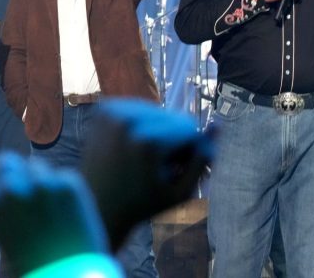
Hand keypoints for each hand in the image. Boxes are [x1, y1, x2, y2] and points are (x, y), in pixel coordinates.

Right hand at [0, 153, 108, 275]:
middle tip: (25, 186)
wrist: (68, 274)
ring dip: (38, 177)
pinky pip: (61, 174)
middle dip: (14, 171)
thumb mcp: (1, 234)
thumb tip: (0, 186)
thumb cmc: (30, 263)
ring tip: (47, 202)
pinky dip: (62, 186)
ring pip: (36, 165)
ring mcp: (42, 182)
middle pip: (8, 160)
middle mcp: (12, 187)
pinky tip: (65, 207)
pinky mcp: (69, 182)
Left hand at [81, 99, 213, 250]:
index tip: (178, 169)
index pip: (188, 130)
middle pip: (173, 118)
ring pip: (157, 111)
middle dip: (175, 139)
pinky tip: (133, 146)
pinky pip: (138, 109)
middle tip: (161, 165)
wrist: (95, 204)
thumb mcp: (180, 192)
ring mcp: (113, 112)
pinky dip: (142, 124)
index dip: (189, 151)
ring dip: (159, 129)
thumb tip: (218, 125)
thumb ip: (202, 159)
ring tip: (147, 157)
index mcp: (148, 141)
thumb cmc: (141, 204)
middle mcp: (129, 121)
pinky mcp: (104, 109)